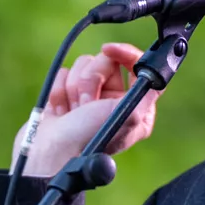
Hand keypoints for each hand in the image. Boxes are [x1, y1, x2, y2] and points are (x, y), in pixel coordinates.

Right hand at [10, 42, 161, 176]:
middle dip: (91, 80)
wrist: (49, 154)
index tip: (110, 49)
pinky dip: (59, 92)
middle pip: (106, 61)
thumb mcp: (129, 116)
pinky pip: (64, 74)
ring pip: (83, 65)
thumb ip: (147, 92)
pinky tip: (60, 112)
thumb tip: (156, 73)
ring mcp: (89, 97)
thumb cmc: (89, 140)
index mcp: (135, 106)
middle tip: (86, 105)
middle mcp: (114, 100)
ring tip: (72, 112)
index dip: (125, 53)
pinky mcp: (67, 95)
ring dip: (73, 88)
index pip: (139, 67)